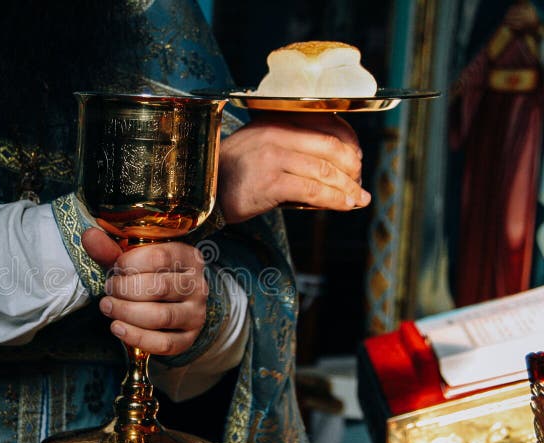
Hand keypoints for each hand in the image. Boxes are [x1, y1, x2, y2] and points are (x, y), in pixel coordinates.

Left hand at [81, 228, 206, 354]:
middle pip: (160, 288)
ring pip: (161, 317)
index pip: (160, 257)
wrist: (171, 305)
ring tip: (107, 307)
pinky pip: (164, 343)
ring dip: (126, 312)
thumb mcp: (132, 260)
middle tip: (109, 290)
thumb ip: (111, 250)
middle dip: (125, 290)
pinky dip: (136, 337)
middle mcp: (198, 285)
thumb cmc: (148, 277)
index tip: (115, 268)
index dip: (130, 263)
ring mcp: (196, 314)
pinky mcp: (188, 339)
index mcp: (188, 258)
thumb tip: (89, 236)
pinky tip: (118, 328)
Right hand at [217, 112, 368, 222]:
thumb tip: (330, 165)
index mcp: (276, 121)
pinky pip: (313, 190)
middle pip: (331, 147)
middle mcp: (275, 133)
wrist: (198, 189)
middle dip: (353, 169)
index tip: (357, 161)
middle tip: (359, 185)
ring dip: (348, 188)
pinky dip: (334, 200)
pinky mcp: (270, 182)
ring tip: (357, 200)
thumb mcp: (258, 147)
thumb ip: (288, 146)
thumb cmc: (229, 173)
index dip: (350, 144)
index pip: (327, 124)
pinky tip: (344, 206)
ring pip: (325, 171)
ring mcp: (272, 156)